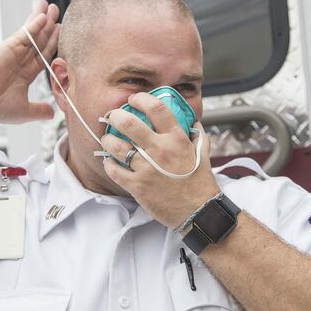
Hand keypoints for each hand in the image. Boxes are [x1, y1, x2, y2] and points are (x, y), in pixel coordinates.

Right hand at [0, 0, 59, 122]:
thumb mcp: (24, 111)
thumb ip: (39, 110)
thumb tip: (52, 113)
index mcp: (24, 74)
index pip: (43, 56)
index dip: (52, 45)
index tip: (60, 34)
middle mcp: (20, 61)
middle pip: (39, 41)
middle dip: (49, 28)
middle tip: (57, 14)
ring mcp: (14, 53)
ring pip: (33, 34)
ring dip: (43, 20)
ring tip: (51, 7)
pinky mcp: (8, 47)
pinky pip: (25, 34)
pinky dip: (34, 24)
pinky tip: (43, 16)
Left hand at [100, 93, 220, 227]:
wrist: (198, 212)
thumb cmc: (200, 184)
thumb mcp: (203, 154)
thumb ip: (197, 136)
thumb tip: (194, 123)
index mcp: (177, 139)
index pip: (156, 108)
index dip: (140, 99)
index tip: (134, 99)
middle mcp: (160, 150)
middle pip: (129, 123)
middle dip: (116, 116)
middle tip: (113, 117)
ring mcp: (147, 168)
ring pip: (116, 146)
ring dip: (108, 140)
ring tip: (108, 140)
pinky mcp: (138, 186)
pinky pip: (114, 170)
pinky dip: (109, 164)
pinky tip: (110, 162)